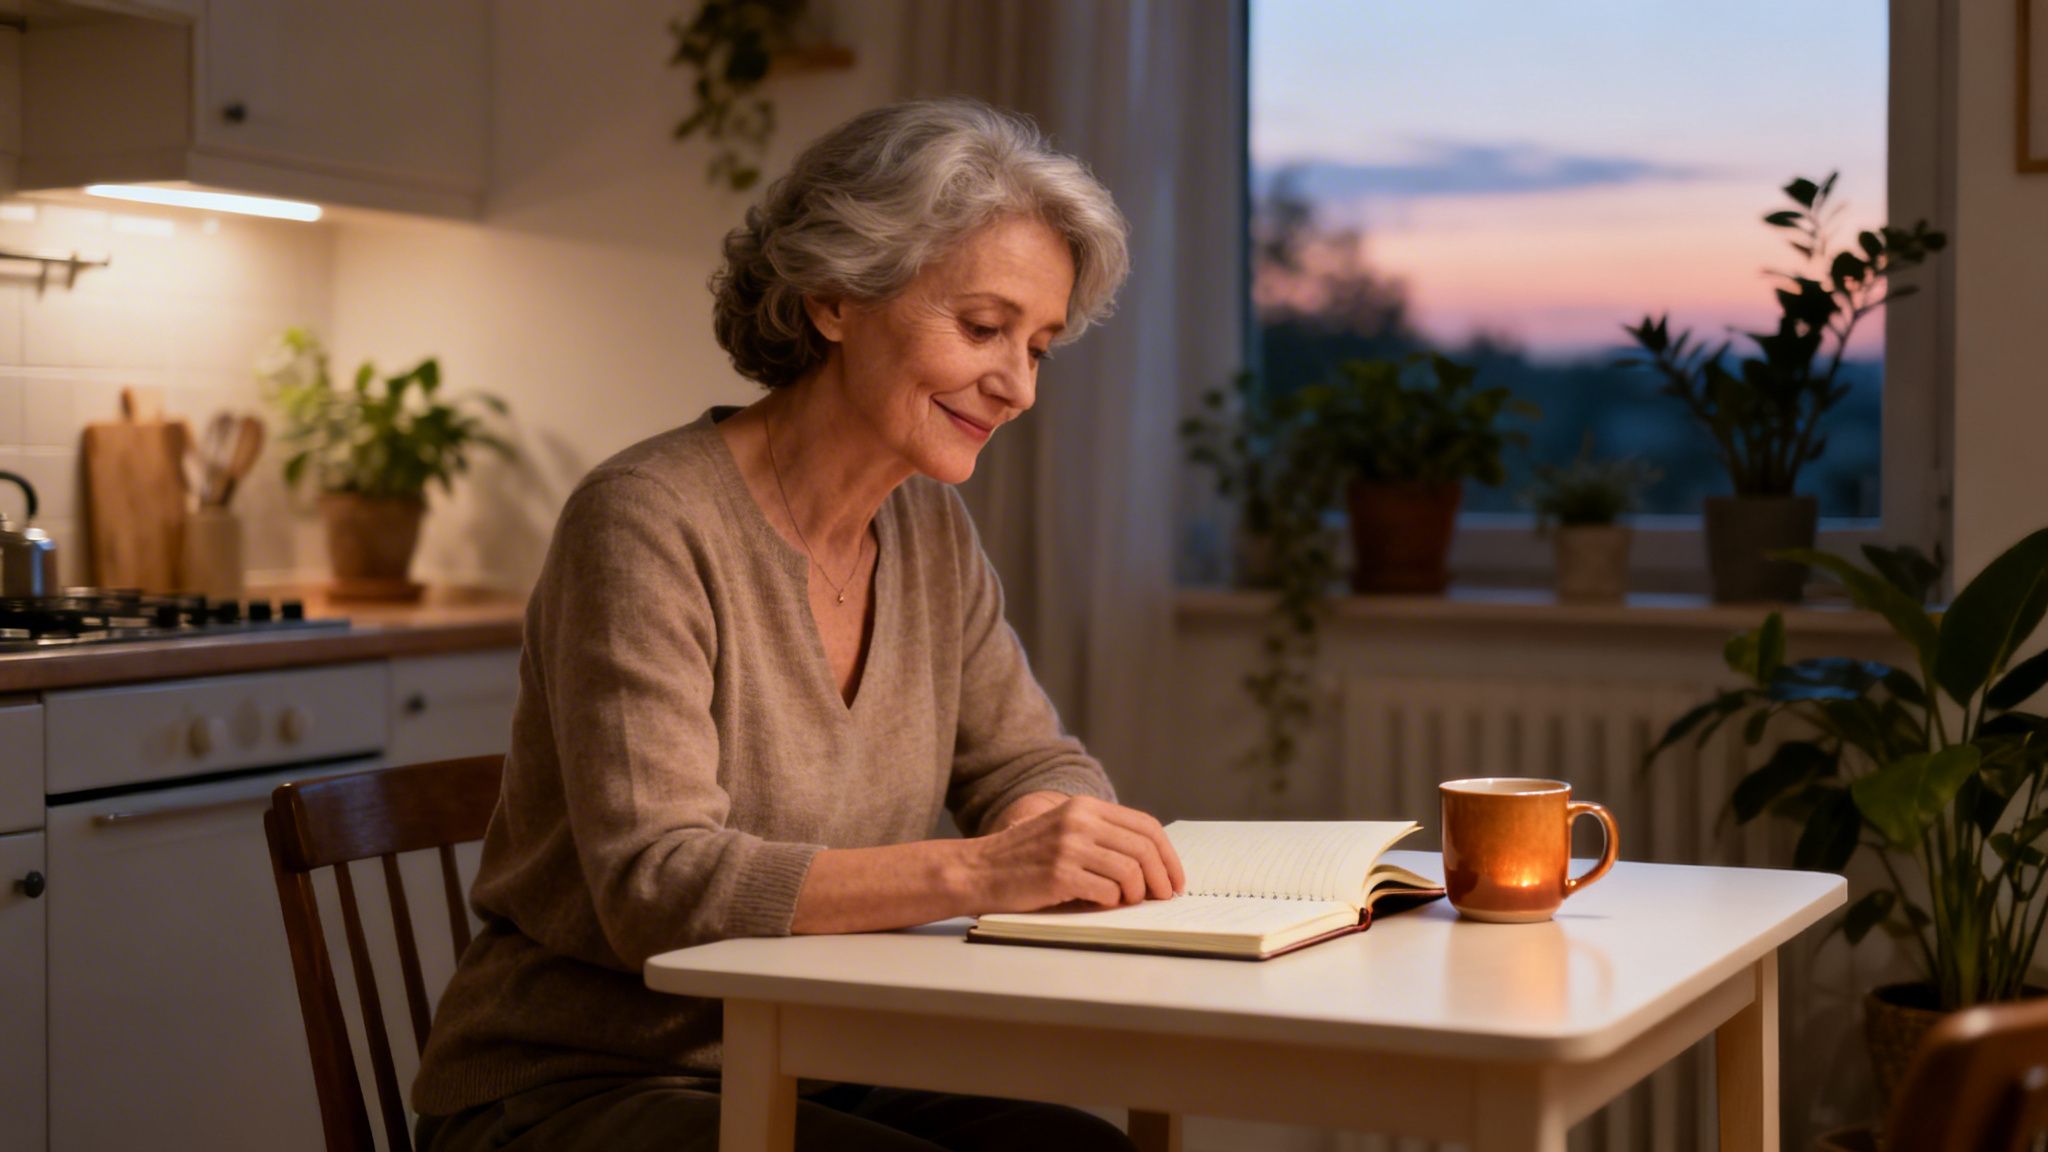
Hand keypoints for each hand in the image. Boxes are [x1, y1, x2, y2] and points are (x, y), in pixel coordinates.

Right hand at [965, 795, 1184, 912]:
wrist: (978, 870)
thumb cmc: (1024, 859)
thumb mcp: (1064, 831)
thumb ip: (1101, 838)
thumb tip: (1151, 865)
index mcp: (1084, 807)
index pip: (1146, 826)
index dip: (1169, 855)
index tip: (1175, 878)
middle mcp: (1079, 821)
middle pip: (1144, 848)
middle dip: (1162, 878)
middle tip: (1164, 897)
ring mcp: (1069, 847)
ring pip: (1131, 871)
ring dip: (1137, 893)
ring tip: (1128, 902)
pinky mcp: (1060, 874)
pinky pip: (1107, 891)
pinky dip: (1113, 902)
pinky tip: (1103, 904)